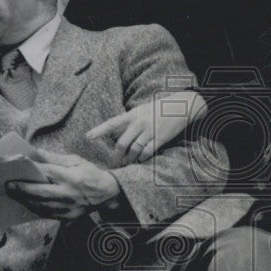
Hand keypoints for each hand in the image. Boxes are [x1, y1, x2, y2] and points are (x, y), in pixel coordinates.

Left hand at [6, 149, 119, 219]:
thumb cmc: (91, 174)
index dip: (31, 170)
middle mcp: (68, 194)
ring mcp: (68, 208)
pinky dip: (35, 209)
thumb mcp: (77, 161)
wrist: (107, 194)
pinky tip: (26, 203)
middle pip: (40, 193)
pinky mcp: (68, 217)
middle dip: (22, 189)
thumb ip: (56, 158)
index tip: (17, 167)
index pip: (47, 173)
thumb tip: (38, 153)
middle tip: (8, 185)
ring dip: (25, 201)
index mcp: (72, 177)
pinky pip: (47, 215)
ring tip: (13, 195)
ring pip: (41, 206)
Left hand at [86, 91, 206, 163]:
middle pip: (122, 143)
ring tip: (126, 165)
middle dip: (117, 156)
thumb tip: (114, 134)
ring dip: (129, 159)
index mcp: (132, 115)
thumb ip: (129, 122)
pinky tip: (140, 160)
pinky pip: (147, 152)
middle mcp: (139, 122)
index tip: (88, 136)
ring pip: (134, 150)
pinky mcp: (160, 138)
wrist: (181, 106)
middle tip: (114, 164)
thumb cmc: (158, 109)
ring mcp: (150, 130)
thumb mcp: (141, 111)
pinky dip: (142, 158)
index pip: (112, 123)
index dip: (99, 130)